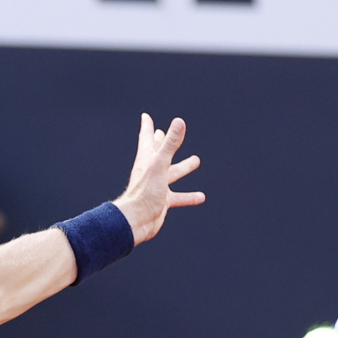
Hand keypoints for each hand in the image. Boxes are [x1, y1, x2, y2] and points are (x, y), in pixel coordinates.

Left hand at [113, 114, 205, 244]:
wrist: (136, 221)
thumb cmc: (144, 193)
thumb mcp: (160, 165)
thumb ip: (170, 144)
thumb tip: (179, 122)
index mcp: (147, 160)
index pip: (147, 138)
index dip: (147, 127)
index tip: (146, 116)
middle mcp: (151, 172)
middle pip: (159, 153)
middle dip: (163, 143)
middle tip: (165, 133)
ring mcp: (156, 187)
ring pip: (172, 174)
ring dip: (183, 167)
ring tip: (196, 160)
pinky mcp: (162, 202)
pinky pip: (178, 197)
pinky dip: (189, 196)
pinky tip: (200, 197)